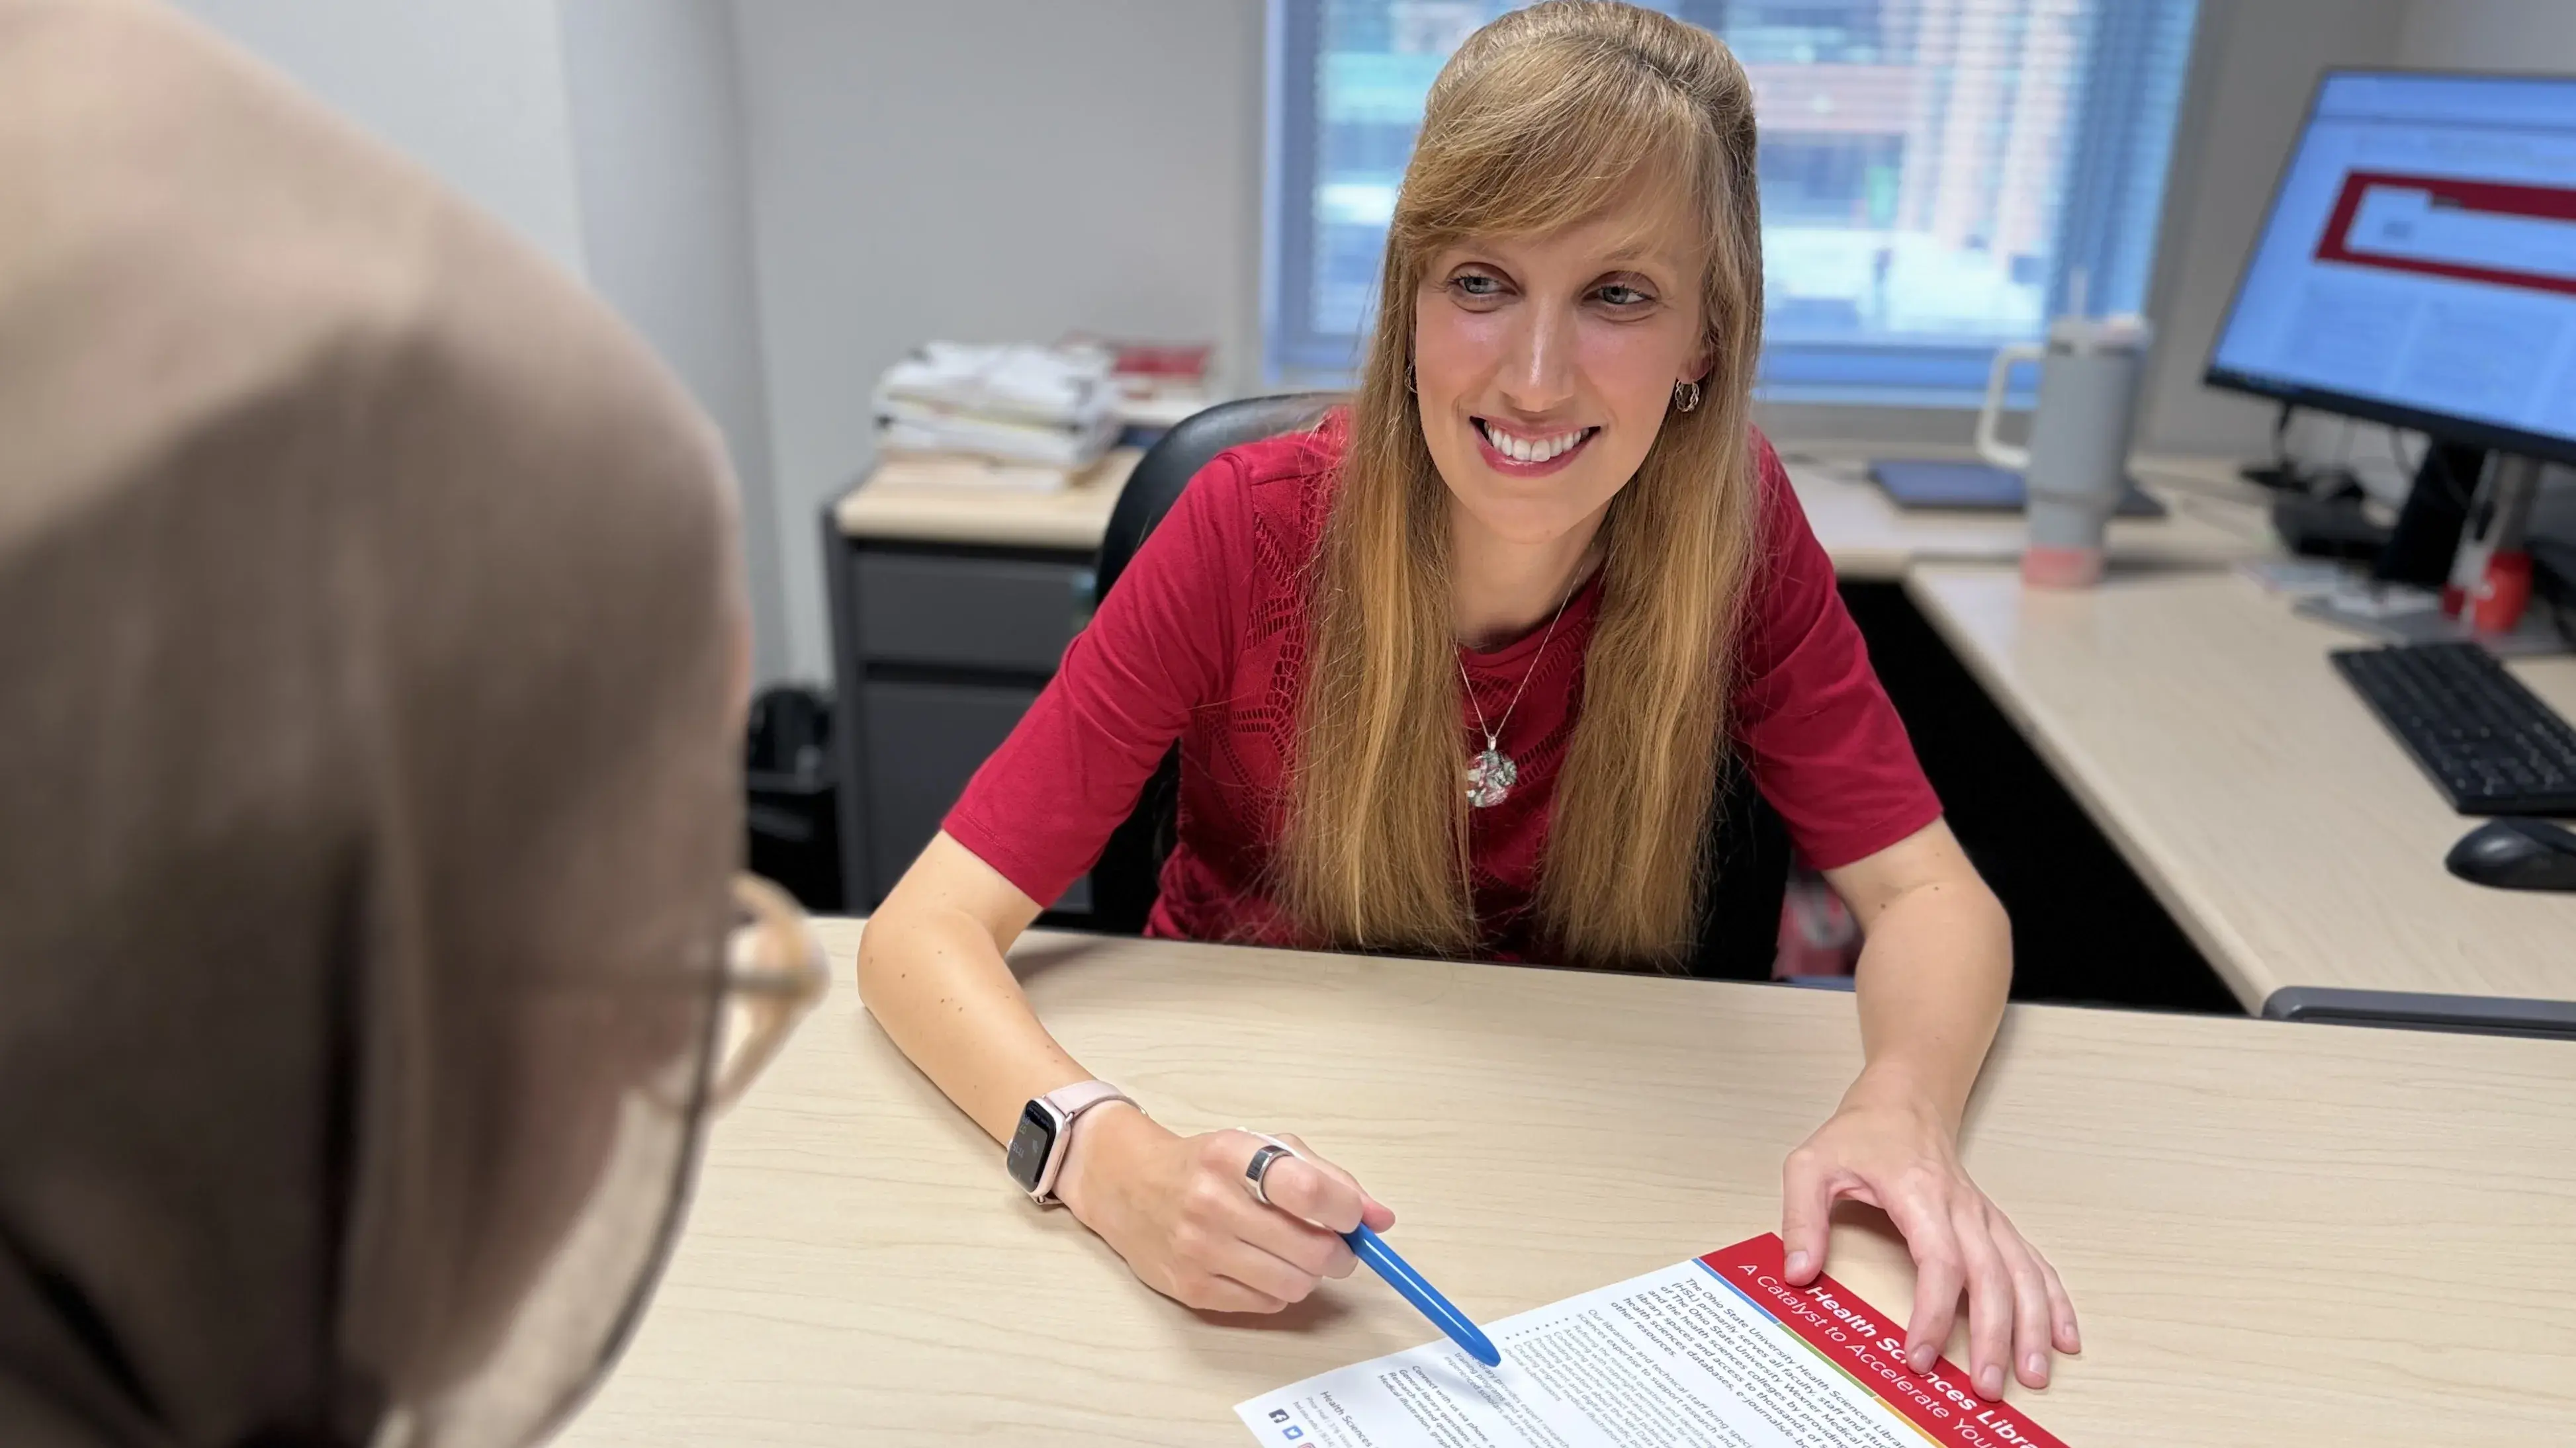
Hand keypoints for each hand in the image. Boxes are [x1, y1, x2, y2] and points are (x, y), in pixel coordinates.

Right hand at [1055, 1108, 1396, 1313]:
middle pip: (1309, 1250)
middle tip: (1334, 1245)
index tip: (1352, 1217)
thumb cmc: (1207, 1165)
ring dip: (1309, 1275)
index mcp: (1232, 1155)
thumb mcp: (1265, 1148)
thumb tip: (1381, 1218)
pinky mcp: (1190, 1288)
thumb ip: (1329, 1177)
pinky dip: (1278, 1291)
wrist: (1127, 1186)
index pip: (1309, 1190)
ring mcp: (1197, 1249)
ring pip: (1293, 1286)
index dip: (1347, 1211)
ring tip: (1296, 1255)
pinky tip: (1263, 1267)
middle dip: (1338, 1253)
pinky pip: (1265, 1304)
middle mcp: (1210, 1202)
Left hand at [1779, 1080, 2077, 1399]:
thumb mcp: (1810, 1165)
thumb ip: (1801, 1219)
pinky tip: (2063, 1336)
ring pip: (2022, 1274)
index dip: (1933, 1313)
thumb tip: (1799, 1271)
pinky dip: (2054, 1300)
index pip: (1939, 1262)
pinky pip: (2033, 1263)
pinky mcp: (1994, 1224)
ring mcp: (1984, 1217)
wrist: (1902, 1101)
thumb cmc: (1861, 1135)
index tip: (1920, 1354)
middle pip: (1991, 1277)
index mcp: (1919, 1193)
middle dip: (1995, 1336)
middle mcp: (1962, 1208)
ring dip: (2034, 1326)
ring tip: (2034, 1375)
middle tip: (1986, 1386)